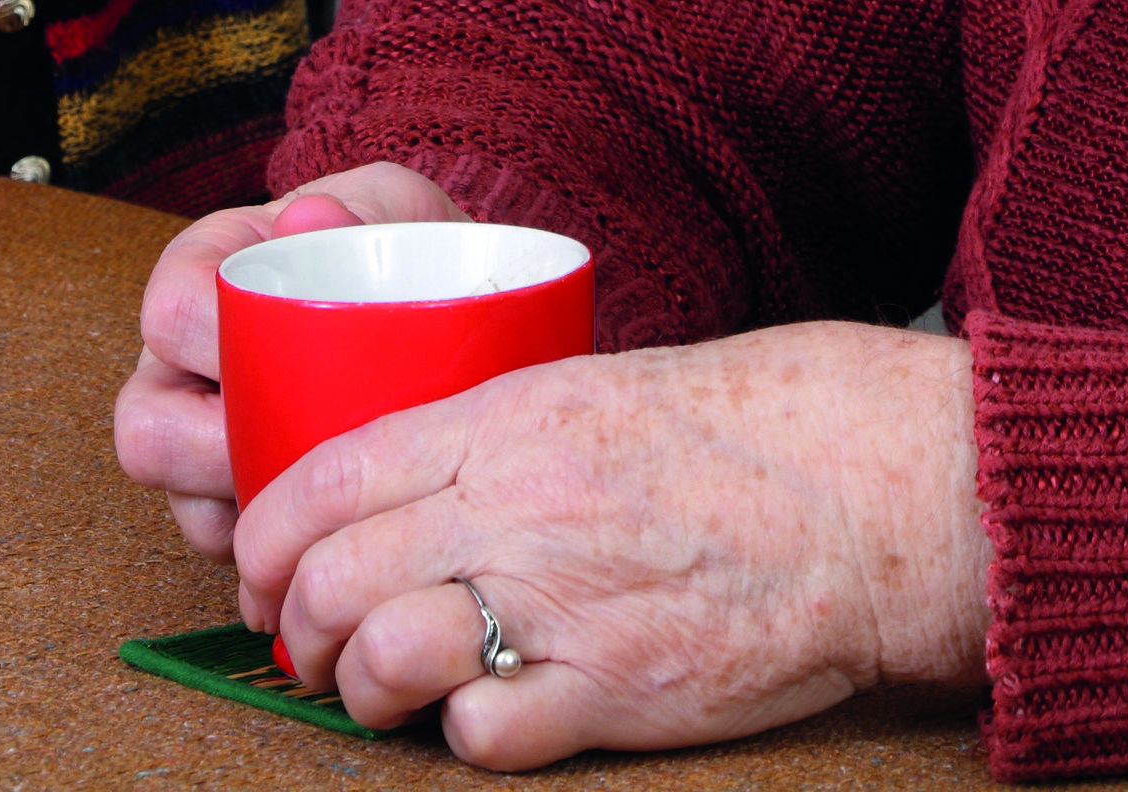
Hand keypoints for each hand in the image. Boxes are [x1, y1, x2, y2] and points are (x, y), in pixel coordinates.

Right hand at [112, 160, 466, 554]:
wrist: (449, 316)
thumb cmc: (405, 253)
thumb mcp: (396, 213)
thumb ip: (364, 209)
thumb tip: (312, 216)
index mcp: (207, 273)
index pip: (171, 315)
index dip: (216, 347)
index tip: (288, 356)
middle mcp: (182, 361)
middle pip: (148, 429)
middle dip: (225, 453)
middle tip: (312, 447)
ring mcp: (201, 436)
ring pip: (178, 499)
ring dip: (250, 509)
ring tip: (326, 493)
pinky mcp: (231, 497)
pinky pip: (224, 543)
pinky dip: (274, 548)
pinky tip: (329, 530)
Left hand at [239, 320, 982, 766]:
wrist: (867, 492)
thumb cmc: (740, 433)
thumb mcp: (593, 391)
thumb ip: (489, 434)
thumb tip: (389, 485)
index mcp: (509, 422)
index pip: (327, 474)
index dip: (265, 533)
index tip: (259, 566)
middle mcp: (521, 509)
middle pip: (334, 575)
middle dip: (293, 624)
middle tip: (306, 644)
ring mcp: (566, 603)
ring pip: (385, 655)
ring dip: (360, 686)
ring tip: (380, 690)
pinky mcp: (618, 691)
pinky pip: (484, 733)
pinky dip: (461, 736)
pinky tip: (483, 717)